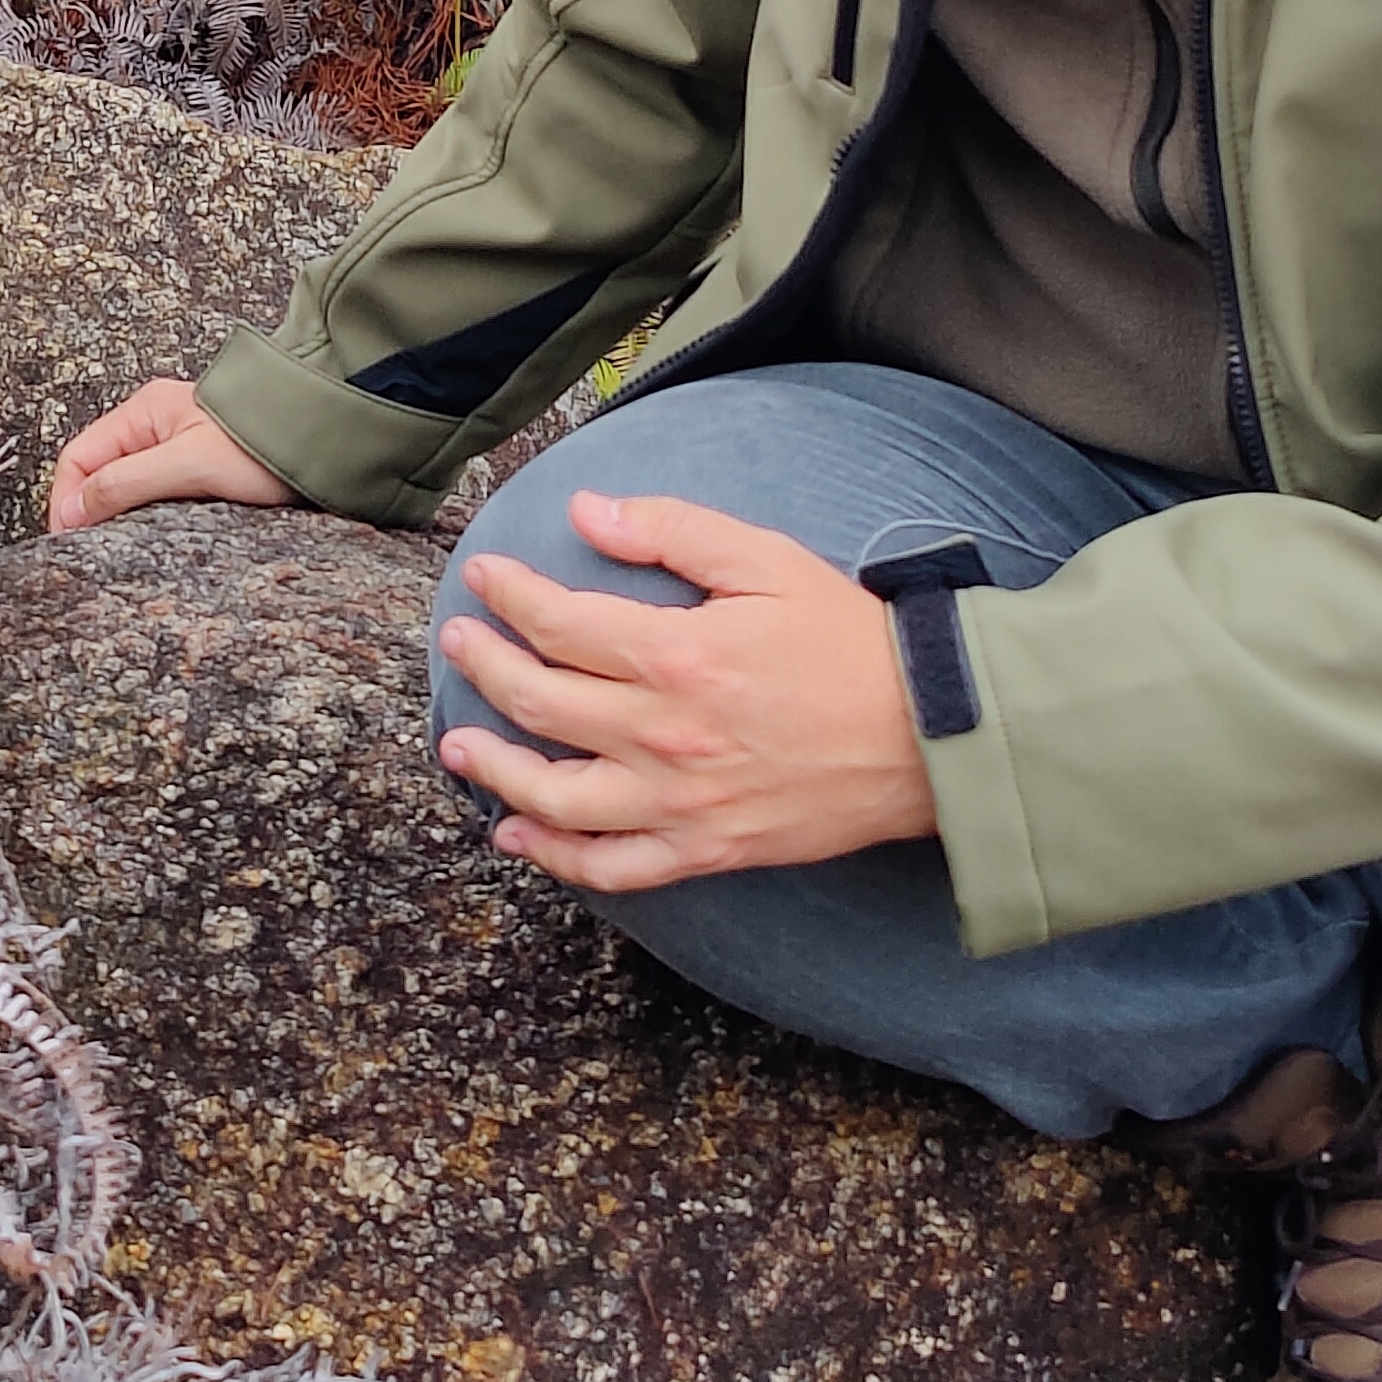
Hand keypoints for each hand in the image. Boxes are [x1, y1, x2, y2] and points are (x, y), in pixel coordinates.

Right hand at [46, 376, 296, 531]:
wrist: (326, 439)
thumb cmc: (264, 444)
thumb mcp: (189, 464)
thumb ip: (128, 483)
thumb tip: (73, 510)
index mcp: (143, 412)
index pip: (78, 458)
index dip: (66, 501)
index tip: (71, 544)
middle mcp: (154, 426)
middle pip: (97, 472)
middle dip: (89, 512)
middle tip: (93, 555)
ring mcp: (176, 447)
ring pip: (125, 486)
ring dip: (118, 517)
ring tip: (120, 551)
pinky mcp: (198, 469)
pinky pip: (154, 494)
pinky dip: (145, 517)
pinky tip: (153, 539)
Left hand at [436, 487, 934, 892]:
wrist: (925, 734)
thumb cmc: (845, 638)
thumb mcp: (763, 559)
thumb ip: (670, 531)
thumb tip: (587, 513)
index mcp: (678, 655)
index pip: (560, 623)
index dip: (509, 596)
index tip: (483, 575)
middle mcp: (665, 735)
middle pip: (542, 703)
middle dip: (485, 667)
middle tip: (457, 641)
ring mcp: (681, 803)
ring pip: (557, 797)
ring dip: (496, 768)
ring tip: (456, 743)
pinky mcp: (705, 850)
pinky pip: (613, 868)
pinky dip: (557, 859)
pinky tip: (518, 836)